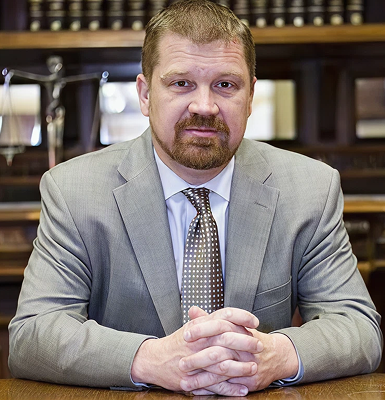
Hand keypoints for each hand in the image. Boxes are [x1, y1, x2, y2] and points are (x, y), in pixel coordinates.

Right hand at [131, 306, 259, 394]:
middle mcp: (198, 341)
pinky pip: (215, 385)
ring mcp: (196, 361)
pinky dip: (230, 388)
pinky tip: (243, 388)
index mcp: (199, 326)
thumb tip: (231, 315)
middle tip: (260, 346)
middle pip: (226, 339)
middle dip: (246, 343)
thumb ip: (210, 320)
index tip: (255, 321)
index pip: (224, 315)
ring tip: (254, 368)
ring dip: (240, 367)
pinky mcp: (193, 380)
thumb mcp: (192, 327)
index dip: (241, 317)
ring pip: (222, 364)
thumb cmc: (177, 342)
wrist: (155, 360)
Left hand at [180, 309, 298, 394]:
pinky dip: (212, 389)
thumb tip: (192, 310)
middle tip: (181, 363)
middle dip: (198, 359)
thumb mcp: (232, 325)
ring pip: (222, 372)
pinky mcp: (249, 380)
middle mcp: (242, 347)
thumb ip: (210, 318)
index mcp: (237, 329)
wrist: (275, 355)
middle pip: (218, 351)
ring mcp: (246, 364)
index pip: (218, 326)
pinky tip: (198, 390)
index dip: (201, 330)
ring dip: (201, 379)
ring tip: (184, 381)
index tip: (185, 335)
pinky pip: (228, 387)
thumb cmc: (248, 338)